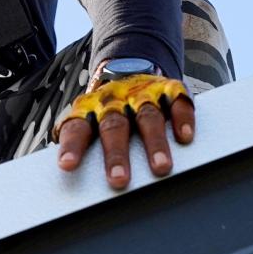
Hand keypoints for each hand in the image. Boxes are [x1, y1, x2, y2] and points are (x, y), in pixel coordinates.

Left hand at [53, 74, 194, 189]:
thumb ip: (83, 147)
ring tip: (161, 168)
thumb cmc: (105, 112)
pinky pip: (177, 101)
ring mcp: (142, 93)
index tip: (67, 165)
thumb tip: (70, 184)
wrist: (127, 69)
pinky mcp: (167, 88)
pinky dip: (182, 119)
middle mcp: (115, 100)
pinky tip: (184, 137)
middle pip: (114, 126)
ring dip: (154, 143)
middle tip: (119, 180)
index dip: (72, 146)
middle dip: (117, 155)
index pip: (77, 128)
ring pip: (147, 117)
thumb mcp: (88, 123)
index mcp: (89, 109)